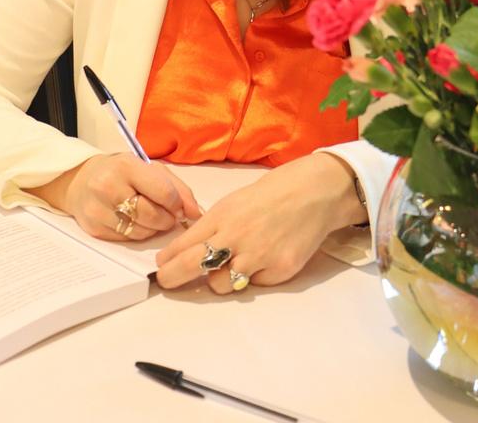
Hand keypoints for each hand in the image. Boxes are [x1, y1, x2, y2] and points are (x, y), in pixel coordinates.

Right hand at [29, 154, 201, 240]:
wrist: (81, 180)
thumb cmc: (122, 173)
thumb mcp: (150, 169)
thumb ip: (177, 188)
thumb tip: (195, 213)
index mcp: (127, 166)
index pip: (164, 192)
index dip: (178, 204)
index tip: (179, 207)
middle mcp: (108, 186)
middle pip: (153, 215)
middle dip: (167, 219)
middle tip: (168, 215)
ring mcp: (98, 209)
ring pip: (141, 231)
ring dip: (154, 228)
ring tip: (151, 217)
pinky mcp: (94, 228)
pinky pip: (127, 239)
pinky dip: (138, 234)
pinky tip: (135, 222)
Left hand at [154, 153, 366, 292]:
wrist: (315, 193)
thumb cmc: (274, 193)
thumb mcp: (235, 202)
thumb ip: (213, 225)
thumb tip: (188, 246)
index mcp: (223, 216)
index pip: (183, 245)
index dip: (167, 260)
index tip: (161, 267)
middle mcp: (237, 237)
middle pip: (192, 267)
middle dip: (173, 278)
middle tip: (167, 282)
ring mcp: (259, 256)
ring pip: (220, 285)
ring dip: (218, 280)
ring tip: (228, 266)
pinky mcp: (280, 271)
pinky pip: (254, 284)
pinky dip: (252, 277)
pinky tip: (262, 259)